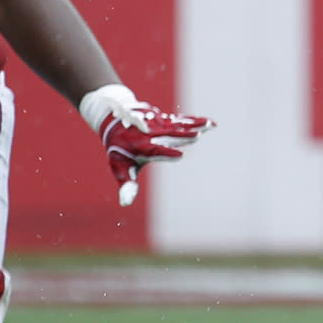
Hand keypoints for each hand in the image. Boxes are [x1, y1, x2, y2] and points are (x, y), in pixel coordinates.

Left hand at [80, 84, 213, 206]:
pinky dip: (195, 120)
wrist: (114, 121)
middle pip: (169, 135)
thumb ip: (126, 184)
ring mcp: (158, 124)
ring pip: (178, 124)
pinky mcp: (164, 118)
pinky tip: (209, 122)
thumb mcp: (120, 168)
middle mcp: (151, 134)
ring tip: (208, 124)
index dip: (166, 153)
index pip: (155, 150)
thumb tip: (125, 203)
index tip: (180, 156)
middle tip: (197, 136)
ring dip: (194, 125)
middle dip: (183, 136)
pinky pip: (181, 119)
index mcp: (141, 147)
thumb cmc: (119, 150)